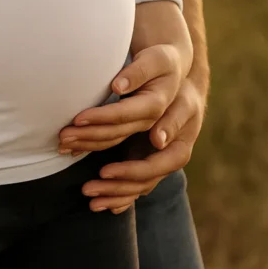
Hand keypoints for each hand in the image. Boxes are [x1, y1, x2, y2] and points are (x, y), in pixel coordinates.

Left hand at [59, 0, 191, 155]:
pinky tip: (72, 149)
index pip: (124, 114)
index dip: (101, 117)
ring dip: (86, 143)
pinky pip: (110, 141)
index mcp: (156, 104)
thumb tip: (118, 86)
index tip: (78, 118)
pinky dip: (91, 145)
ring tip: (62, 143)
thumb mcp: (156, 59)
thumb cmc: (160, 59)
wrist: (170, 68)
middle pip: (116, 132)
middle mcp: (149, 120)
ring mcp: (140, 127)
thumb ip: (139, 71)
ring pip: (111, 140)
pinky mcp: (131, 128)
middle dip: (88, 134)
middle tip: (62, 135)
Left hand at [82, 74, 206, 212]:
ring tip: (87, 196)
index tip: (104, 170)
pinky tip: (99, 205)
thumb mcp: (157, 63)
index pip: (157, 160)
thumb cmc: (164, 66)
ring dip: (113, 193)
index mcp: (180, 132)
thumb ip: (140, 73)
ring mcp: (162, 155)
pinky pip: (136, 183)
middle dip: (115, 183)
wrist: (174, 71)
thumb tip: (118, 86)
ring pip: (140, 185)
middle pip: (146, 176)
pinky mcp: (150, 157)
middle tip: (86, 188)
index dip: (130, 167)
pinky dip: (119, 196)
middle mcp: (174, 149)